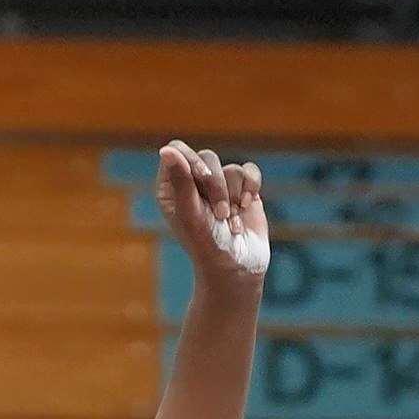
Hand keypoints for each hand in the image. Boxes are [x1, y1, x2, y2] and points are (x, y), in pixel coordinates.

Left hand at [155, 141, 267, 289]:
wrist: (237, 269)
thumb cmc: (208, 246)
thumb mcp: (191, 214)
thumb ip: (181, 181)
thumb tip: (166, 148)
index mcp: (172, 188)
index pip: (178, 150)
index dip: (191, 160)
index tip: (201, 178)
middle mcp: (194, 183)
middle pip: (207, 157)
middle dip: (217, 185)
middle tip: (220, 215)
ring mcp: (220, 186)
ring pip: (230, 168)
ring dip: (235, 197)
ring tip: (231, 223)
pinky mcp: (243, 190)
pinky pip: (249, 171)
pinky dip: (252, 187)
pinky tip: (248, 206)